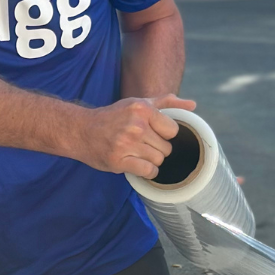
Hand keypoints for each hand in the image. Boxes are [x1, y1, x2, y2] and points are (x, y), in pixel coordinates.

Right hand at [74, 94, 196, 177]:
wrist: (81, 130)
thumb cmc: (113, 117)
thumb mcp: (138, 103)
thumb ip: (167, 102)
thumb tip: (193, 105)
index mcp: (142, 109)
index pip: (173, 130)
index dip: (165, 135)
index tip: (154, 134)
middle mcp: (136, 126)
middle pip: (167, 148)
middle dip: (158, 149)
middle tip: (143, 145)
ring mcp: (127, 144)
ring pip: (159, 161)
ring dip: (152, 161)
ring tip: (138, 154)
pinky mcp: (119, 161)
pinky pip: (148, 171)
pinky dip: (147, 171)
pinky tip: (138, 165)